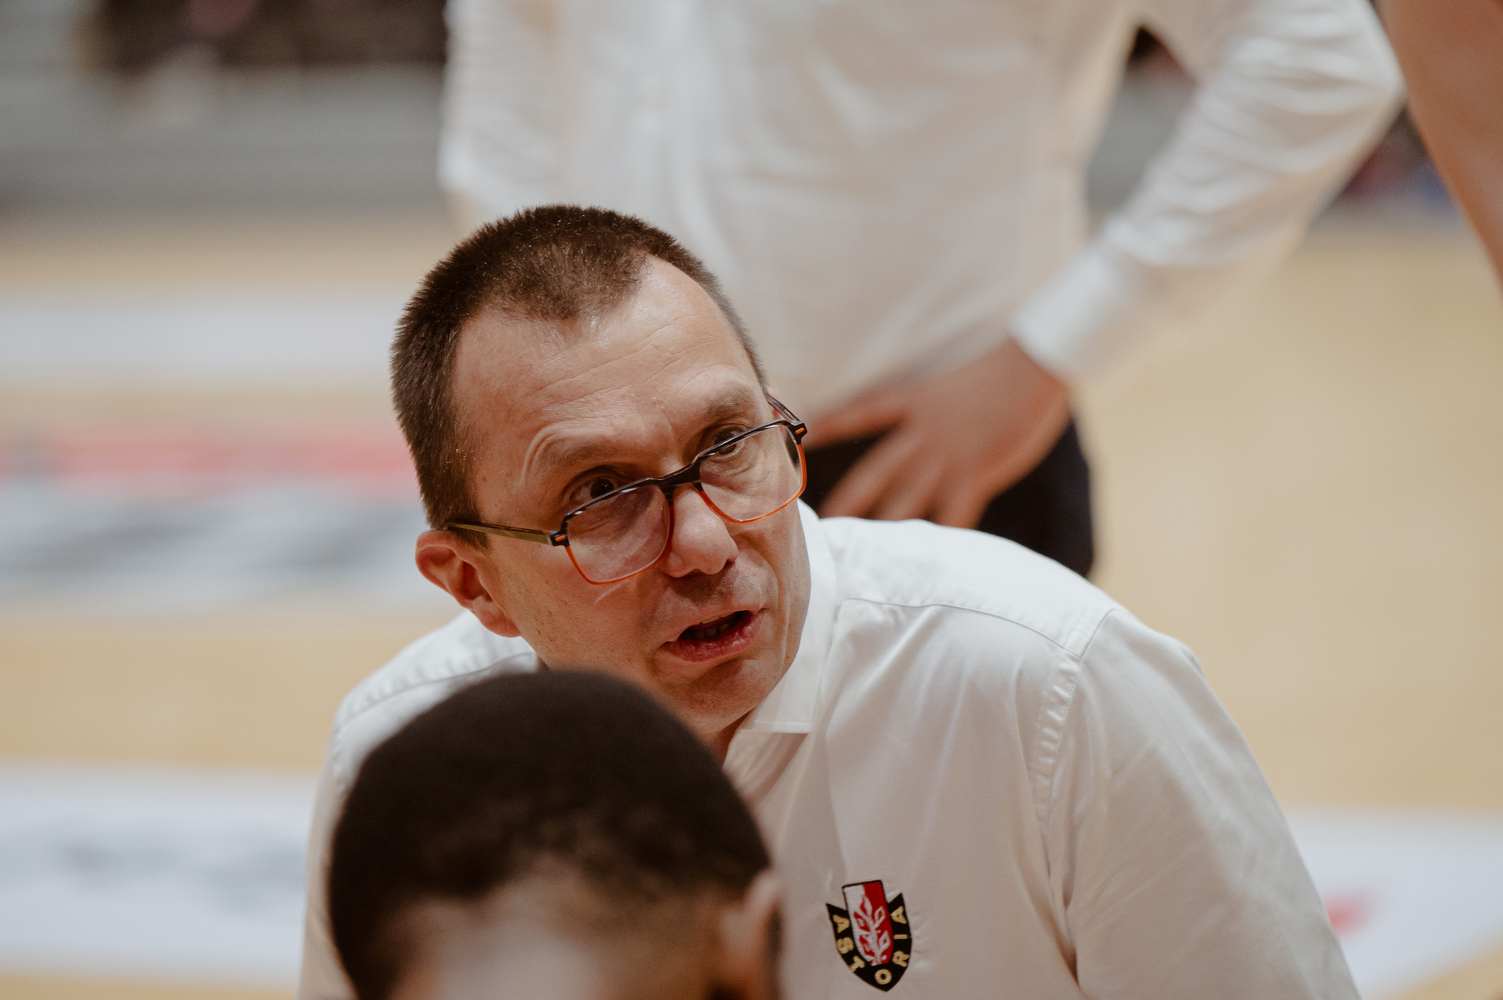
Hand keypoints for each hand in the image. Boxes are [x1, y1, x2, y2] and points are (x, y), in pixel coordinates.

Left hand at [804, 338, 1069, 527]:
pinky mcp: (976, 472)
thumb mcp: (949, 386)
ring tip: (864, 550)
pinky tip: (934, 559)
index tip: (805, 441)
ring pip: (907, 499)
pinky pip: (956, 513)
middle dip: (849, 498)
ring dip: (885, 525)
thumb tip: (917, 432)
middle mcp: (923, 432)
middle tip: (824, 522)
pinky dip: (946, 535)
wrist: (1033, 366)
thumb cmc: (997, 372)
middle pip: (876, 470)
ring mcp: (949, 455)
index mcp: (915, 401)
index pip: (862, 413)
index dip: (831, 426)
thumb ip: (929, 410)